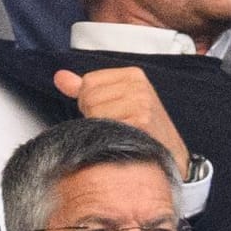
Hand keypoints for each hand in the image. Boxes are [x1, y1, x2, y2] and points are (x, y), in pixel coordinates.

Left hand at [54, 68, 190, 175]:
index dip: (91, 101)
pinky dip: (109, 136)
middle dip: (96, 115)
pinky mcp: (141, 121)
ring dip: (103, 128)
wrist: (171, 155)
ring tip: (122, 133)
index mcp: (134, 75)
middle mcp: (139, 86)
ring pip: (94, 111)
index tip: (112, 112)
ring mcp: (141, 103)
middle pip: (89, 96)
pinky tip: (125, 139)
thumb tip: (60, 77)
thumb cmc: (144, 129)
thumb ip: (87, 88)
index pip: (89, 81)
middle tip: (118, 125)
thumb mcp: (118, 101)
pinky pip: (104, 126)